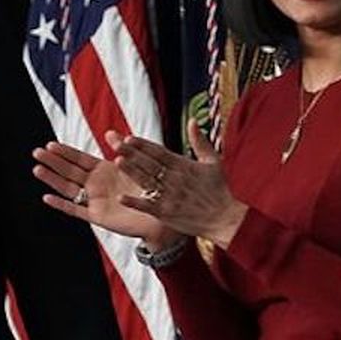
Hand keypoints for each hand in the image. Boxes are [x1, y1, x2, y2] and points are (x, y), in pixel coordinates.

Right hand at [33, 141, 174, 244]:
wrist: (161, 215)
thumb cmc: (152, 190)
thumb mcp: (137, 166)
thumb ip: (123, 150)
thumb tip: (110, 132)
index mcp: (105, 172)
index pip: (80, 159)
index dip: (65, 152)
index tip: (50, 144)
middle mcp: (97, 185)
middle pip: (70, 171)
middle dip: (53, 162)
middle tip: (36, 152)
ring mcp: (95, 201)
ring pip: (68, 188)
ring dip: (52, 179)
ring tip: (37, 168)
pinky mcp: (98, 217)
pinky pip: (76, 211)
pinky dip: (61, 205)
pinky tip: (47, 197)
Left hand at [108, 121, 246, 247]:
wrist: (225, 218)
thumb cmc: (220, 190)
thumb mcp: (213, 161)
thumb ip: (200, 141)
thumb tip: (193, 120)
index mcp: (184, 165)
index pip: (159, 152)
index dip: (143, 145)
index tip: (129, 137)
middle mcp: (174, 179)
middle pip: (149, 163)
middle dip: (131, 153)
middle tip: (115, 144)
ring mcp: (170, 196)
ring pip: (146, 181)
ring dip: (132, 172)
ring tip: (117, 161)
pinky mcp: (167, 213)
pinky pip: (148, 206)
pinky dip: (134, 202)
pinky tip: (121, 197)